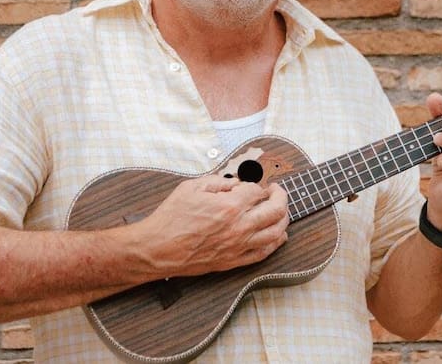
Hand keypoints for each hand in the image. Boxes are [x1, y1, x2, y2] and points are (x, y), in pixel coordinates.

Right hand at [139, 175, 288, 276]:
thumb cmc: (171, 218)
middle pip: (275, 210)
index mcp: (229, 206)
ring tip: (281, 211)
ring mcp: (238, 246)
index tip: (251, 185)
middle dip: (280, 196)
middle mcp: (239, 227)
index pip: (256, 191)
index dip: (256, 185)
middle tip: (276, 191)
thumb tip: (237, 183)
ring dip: (284, 219)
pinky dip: (275, 243)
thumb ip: (219, 182)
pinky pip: (263, 253)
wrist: (157, 248)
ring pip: (276, 233)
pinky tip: (278, 236)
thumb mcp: (192, 187)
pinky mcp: (233, 261)